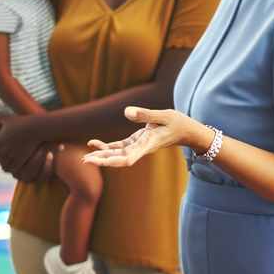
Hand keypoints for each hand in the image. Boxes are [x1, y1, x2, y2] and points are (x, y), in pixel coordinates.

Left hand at [0, 114, 54, 182]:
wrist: (36, 128)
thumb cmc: (23, 123)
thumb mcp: (8, 120)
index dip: (0, 154)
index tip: (5, 154)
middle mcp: (2, 149)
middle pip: (0, 160)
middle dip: (4, 161)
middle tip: (10, 161)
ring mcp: (11, 155)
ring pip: (5, 166)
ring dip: (9, 165)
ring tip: (14, 165)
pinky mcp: (20, 159)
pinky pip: (13, 168)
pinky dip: (14, 168)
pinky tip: (18, 166)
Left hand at [86, 107, 209, 168]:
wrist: (189, 131)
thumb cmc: (179, 123)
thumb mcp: (164, 115)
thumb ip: (145, 114)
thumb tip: (126, 111)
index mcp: (148, 144)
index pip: (129, 158)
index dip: (112, 161)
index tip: (99, 162)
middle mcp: (142, 148)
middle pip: (120, 159)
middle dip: (102, 160)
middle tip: (84, 160)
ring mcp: (139, 146)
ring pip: (118, 154)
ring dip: (103, 155)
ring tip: (86, 156)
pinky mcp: (138, 142)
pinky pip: (120, 147)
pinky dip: (108, 146)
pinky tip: (94, 144)